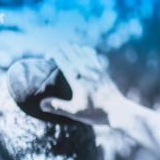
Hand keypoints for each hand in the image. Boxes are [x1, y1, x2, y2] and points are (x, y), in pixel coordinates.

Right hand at [39, 43, 159, 150]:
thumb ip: (57, 106)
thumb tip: (41, 104)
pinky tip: (80, 58)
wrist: (118, 111)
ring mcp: (94, 66)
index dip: (51, 53)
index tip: (47, 61)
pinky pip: (90, 53)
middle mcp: (85, 67)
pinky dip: (82, 52)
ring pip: (78, 48)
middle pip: (68, 47)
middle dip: (58, 49)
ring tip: (65, 59)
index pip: (59, 54)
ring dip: (70, 50)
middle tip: (54, 59)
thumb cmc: (96, 112)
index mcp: (76, 75)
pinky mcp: (101, 68)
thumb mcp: (75, 111)